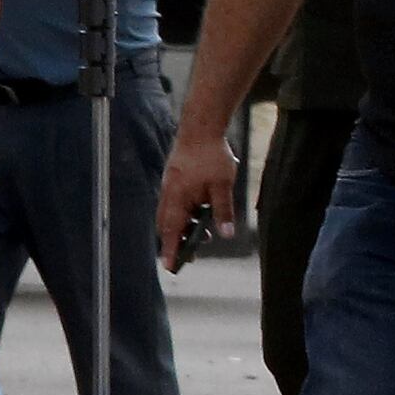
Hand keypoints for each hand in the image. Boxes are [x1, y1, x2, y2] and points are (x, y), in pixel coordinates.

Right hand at [158, 123, 241, 264]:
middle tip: (189, 256)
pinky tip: (199, 213)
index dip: (171, 250)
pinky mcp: (173, 179)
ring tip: (202, 236)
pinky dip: (184, 213)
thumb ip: (223, 211)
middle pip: (168, 226)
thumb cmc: (211, 156)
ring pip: (171, 214)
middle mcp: (168, 195)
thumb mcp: (222, 186)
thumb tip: (226, 234)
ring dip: (183, 227)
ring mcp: (169, 186)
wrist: (200, 127)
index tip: (170, 267)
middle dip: (176, 242)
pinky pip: (174, 203)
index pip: (172, 232)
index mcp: (177, 199)